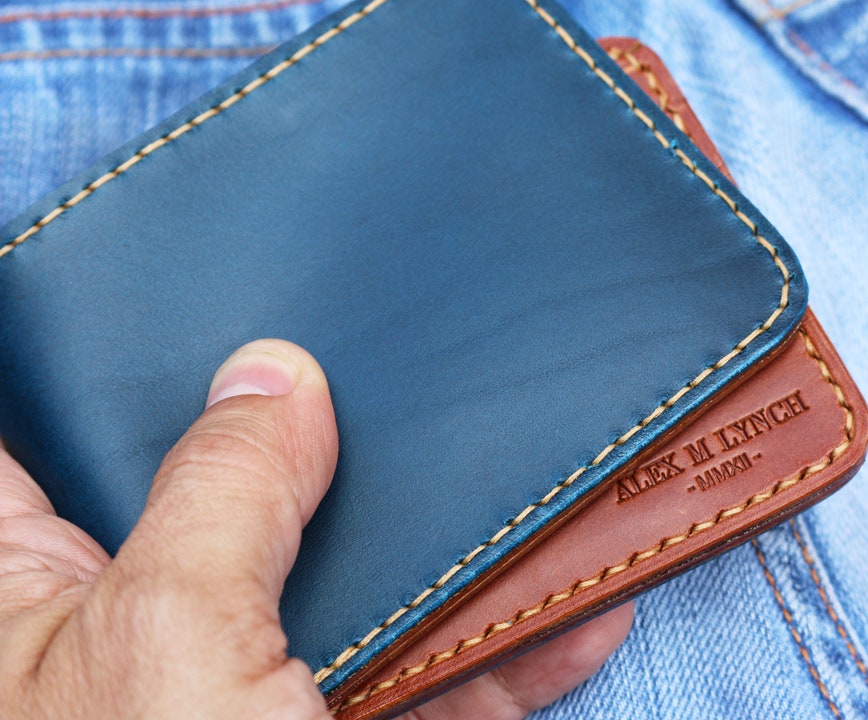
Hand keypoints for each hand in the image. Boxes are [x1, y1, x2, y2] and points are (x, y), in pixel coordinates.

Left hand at [0, 340, 632, 718]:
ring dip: (439, 532)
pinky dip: (506, 649)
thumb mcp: (166, 649)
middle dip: (305, 412)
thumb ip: (218, 499)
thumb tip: (274, 374)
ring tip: (513, 451)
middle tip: (379, 325)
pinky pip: (423, 676)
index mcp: (28, 582)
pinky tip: (583, 607)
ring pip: (343, 572)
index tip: (160, 249)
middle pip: (215, 475)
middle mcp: (131, 623)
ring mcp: (243, 689)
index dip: (82, 332)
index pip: (31, 413)